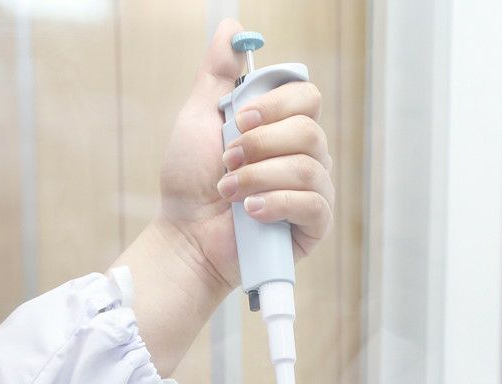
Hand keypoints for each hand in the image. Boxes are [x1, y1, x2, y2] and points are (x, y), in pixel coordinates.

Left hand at [159, 18, 333, 293]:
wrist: (187, 235)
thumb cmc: (192, 182)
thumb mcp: (201, 117)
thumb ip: (220, 73)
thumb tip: (233, 29)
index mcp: (284, 130)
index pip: (306, 99)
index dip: (276, 104)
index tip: (240, 119)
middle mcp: (306, 158)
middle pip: (309, 131)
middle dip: (261, 146)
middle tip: (228, 161)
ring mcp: (314, 192)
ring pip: (307, 167)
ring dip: (258, 176)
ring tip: (229, 192)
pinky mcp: (314, 226)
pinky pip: (312, 203)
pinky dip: (277, 203)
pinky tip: (252, 212)